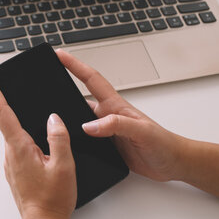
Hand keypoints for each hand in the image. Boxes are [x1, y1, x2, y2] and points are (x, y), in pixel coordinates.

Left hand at [0, 71, 76, 218]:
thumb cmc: (53, 200)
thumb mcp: (64, 166)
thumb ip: (58, 138)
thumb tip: (53, 119)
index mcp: (20, 148)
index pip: (2, 113)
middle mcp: (10, 154)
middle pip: (5, 121)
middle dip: (4, 101)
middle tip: (3, 82)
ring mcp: (11, 163)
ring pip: (13, 135)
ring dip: (17, 121)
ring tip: (28, 111)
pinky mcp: (16, 170)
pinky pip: (18, 146)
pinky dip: (23, 136)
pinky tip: (36, 139)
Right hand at [56, 49, 186, 181]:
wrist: (173, 163)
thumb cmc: (164, 144)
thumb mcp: (142, 131)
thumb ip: (116, 125)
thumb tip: (89, 125)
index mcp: (115, 106)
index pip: (91, 79)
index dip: (75, 65)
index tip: (60, 54)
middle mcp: (108, 115)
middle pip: (80, 95)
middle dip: (63, 85)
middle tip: (46, 78)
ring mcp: (106, 130)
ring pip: (79, 118)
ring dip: (67, 115)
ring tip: (49, 114)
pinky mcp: (106, 145)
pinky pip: (84, 138)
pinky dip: (73, 137)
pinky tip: (67, 142)